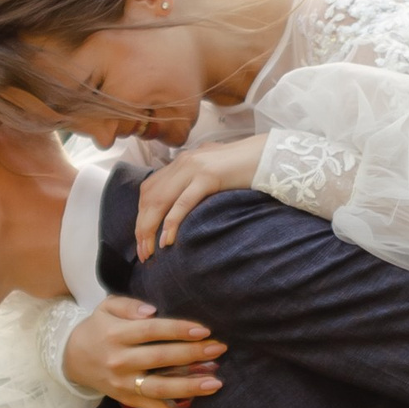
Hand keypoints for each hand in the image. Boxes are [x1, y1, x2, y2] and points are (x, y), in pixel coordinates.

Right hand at [64, 296, 225, 407]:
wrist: (71, 358)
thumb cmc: (98, 328)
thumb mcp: (106, 308)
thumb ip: (129, 305)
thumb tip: (153, 311)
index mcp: (116, 335)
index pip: (151, 331)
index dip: (177, 330)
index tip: (203, 330)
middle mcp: (120, 361)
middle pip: (160, 359)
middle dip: (192, 354)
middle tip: (219, 349)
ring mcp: (124, 384)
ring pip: (159, 388)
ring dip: (189, 387)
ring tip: (216, 383)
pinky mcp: (128, 400)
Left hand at [136, 135, 267, 253]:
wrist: (267, 154)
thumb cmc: (243, 169)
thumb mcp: (211, 174)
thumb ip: (194, 185)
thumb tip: (180, 209)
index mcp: (181, 162)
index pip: (149, 190)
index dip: (141, 216)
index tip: (142, 240)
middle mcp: (182, 163)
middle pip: (150, 197)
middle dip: (142, 227)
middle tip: (142, 252)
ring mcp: (194, 168)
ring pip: (160, 200)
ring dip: (150, 228)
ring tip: (149, 250)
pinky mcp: (209, 176)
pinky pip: (183, 202)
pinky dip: (171, 221)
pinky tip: (167, 239)